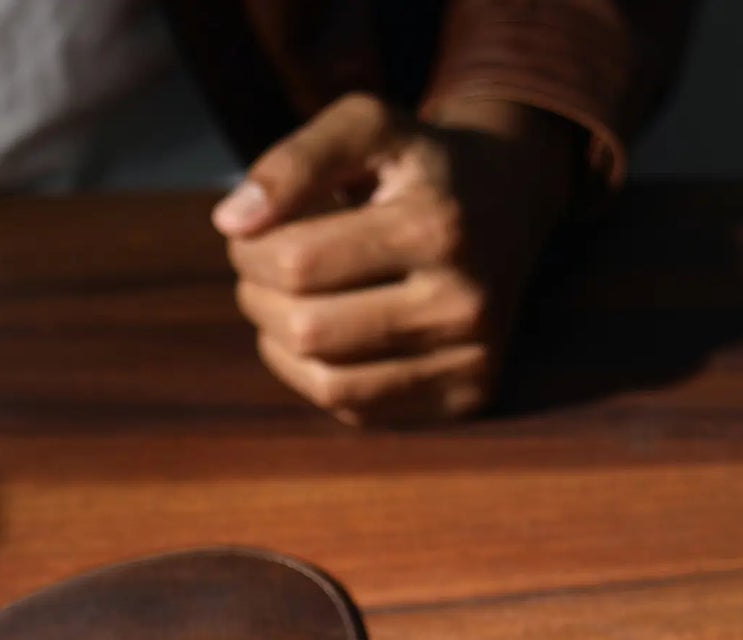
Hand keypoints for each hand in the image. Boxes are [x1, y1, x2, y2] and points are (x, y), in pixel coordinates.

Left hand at [213, 93, 579, 425]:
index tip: (251, 233)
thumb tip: (231, 222)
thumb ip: (296, 161)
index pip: (297, 263)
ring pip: (325, 381)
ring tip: (286, 302)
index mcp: (437, 226)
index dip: (251, 250)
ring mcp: (469, 360)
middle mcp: (463, 302)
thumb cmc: (419, 166)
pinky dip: (314, 374)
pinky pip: (353, 408)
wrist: (511, 204)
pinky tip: (322, 337)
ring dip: (280, 343)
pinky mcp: (463, 398)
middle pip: (307, 329)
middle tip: (264, 271)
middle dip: (260, 298)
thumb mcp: (367, 127)